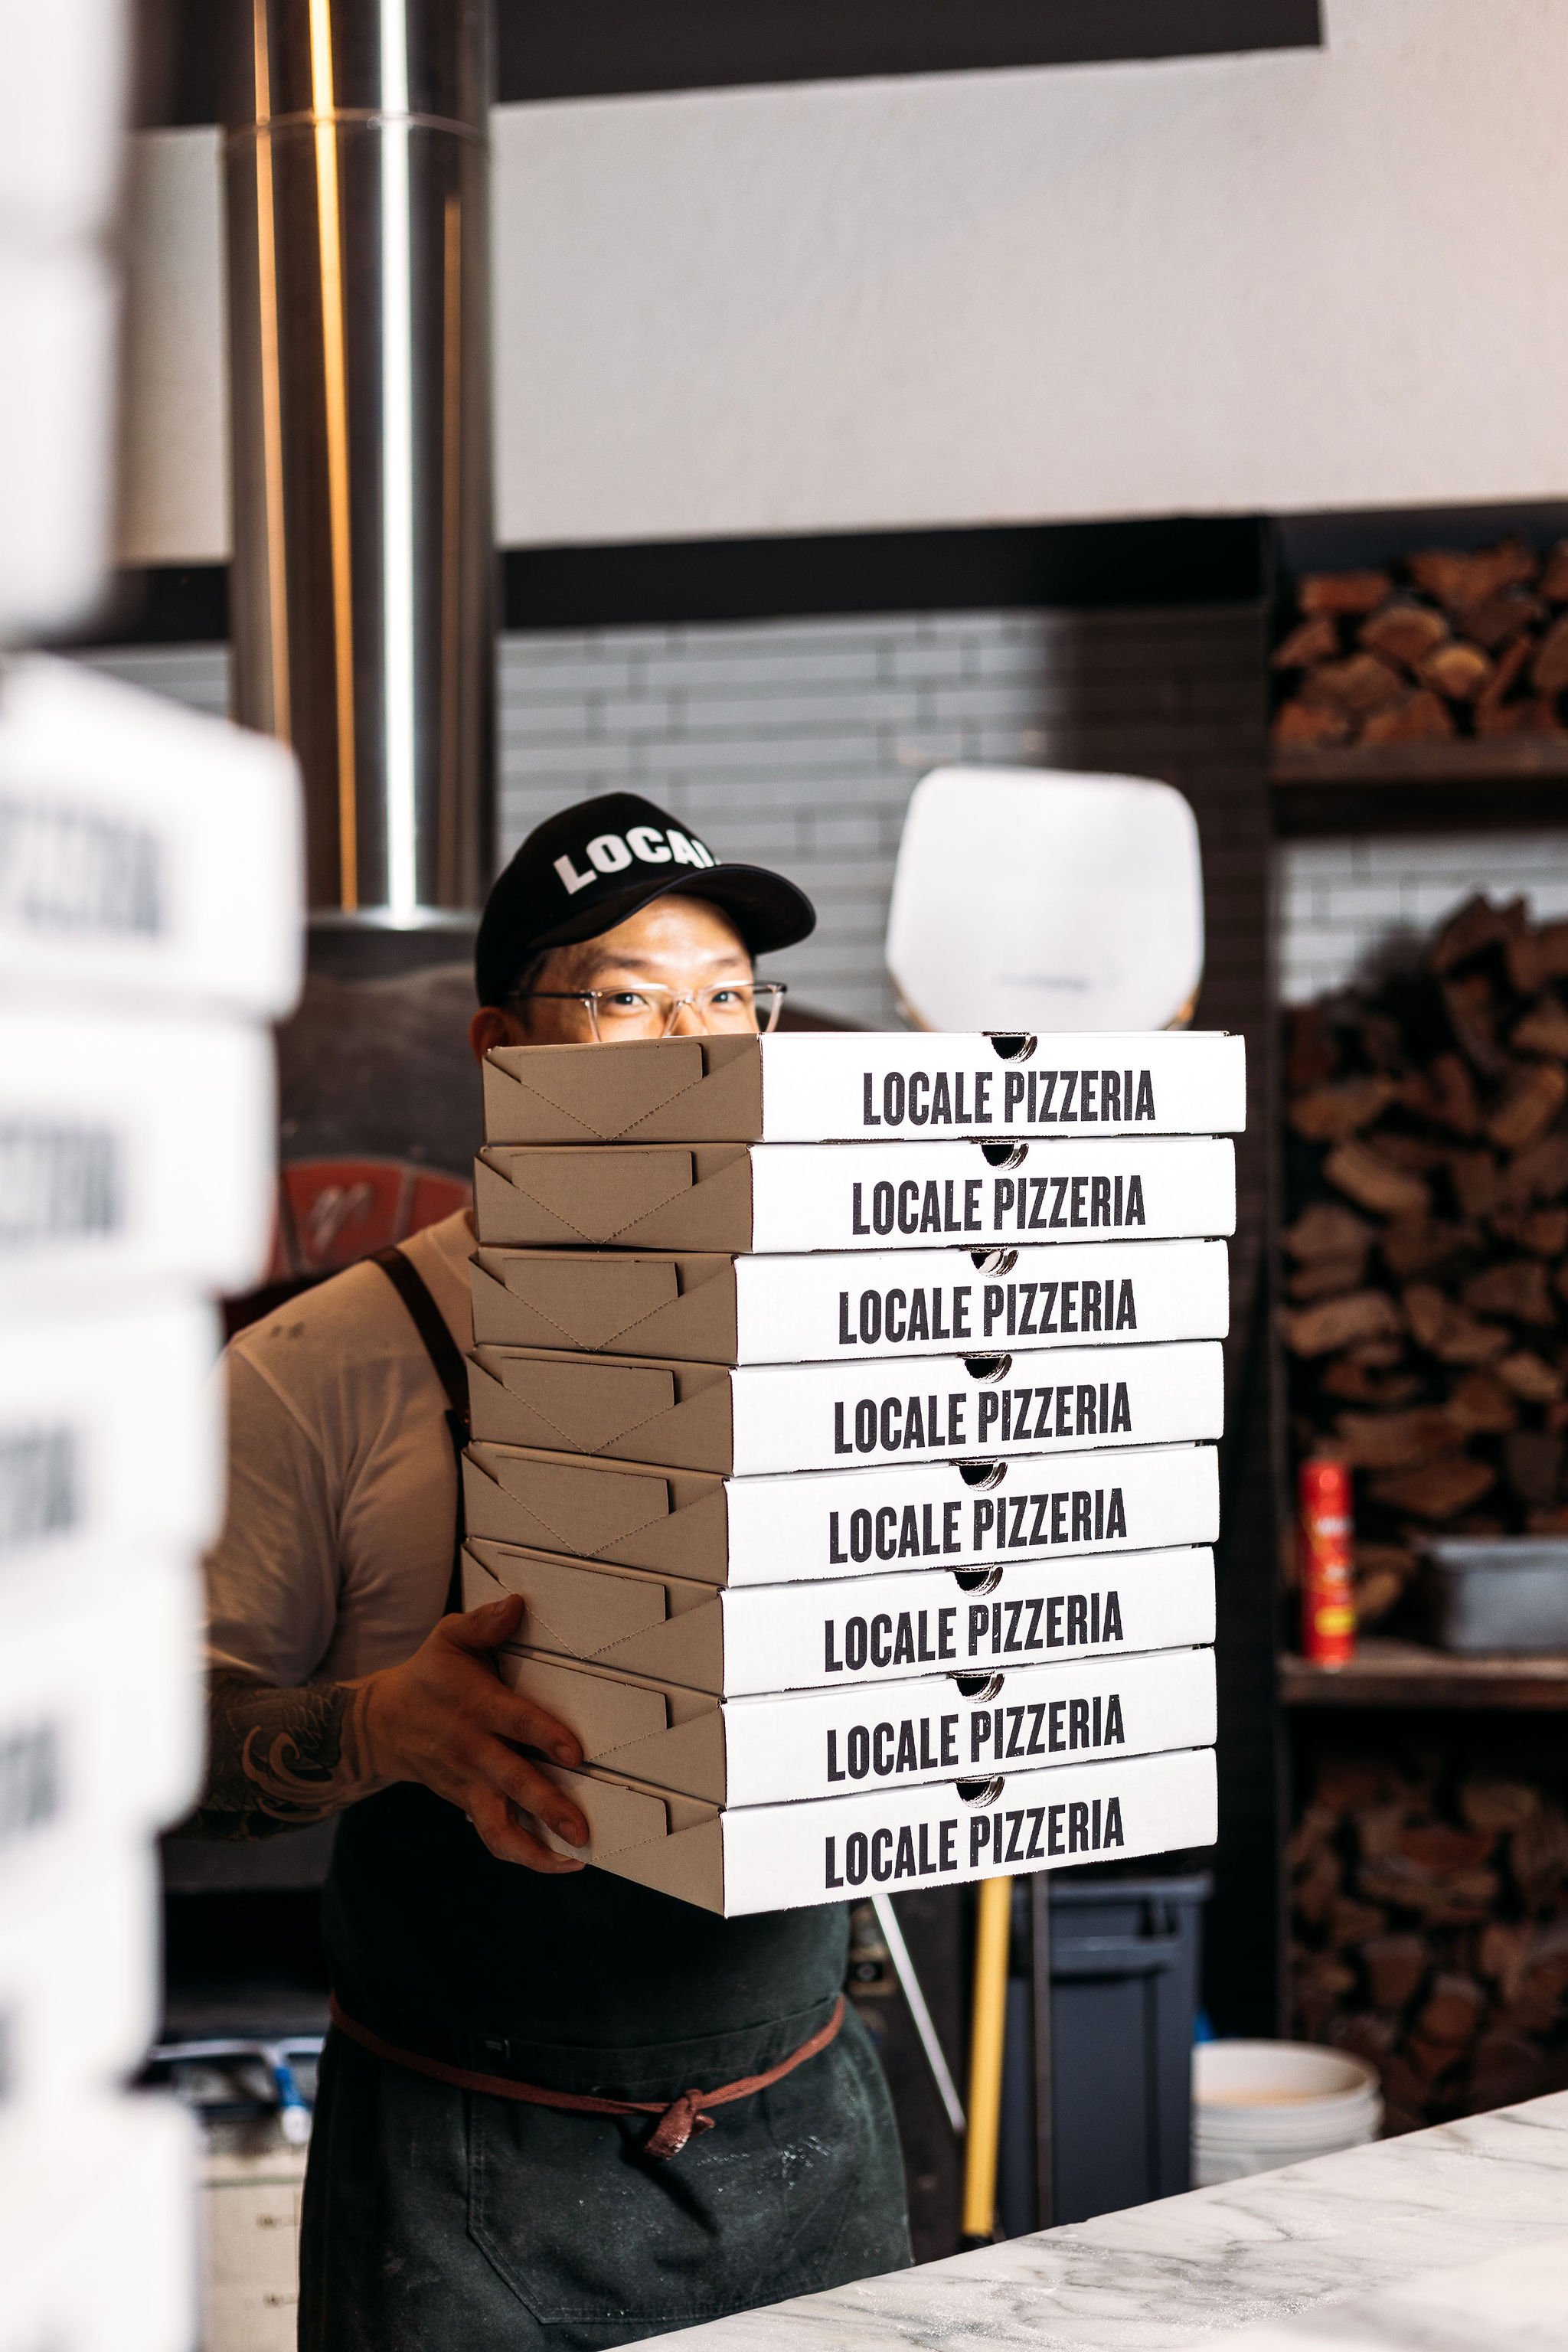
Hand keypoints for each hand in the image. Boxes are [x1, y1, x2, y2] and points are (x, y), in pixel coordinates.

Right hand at [358, 1595, 589, 1870]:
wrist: (382, 1723)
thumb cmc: (430, 1674)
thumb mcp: (449, 1637)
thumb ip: (482, 1622)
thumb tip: (517, 1603)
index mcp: (475, 1706)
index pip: (514, 1722)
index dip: (544, 1736)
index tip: (576, 1752)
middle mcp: (473, 1751)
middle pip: (512, 1783)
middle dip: (547, 1806)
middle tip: (581, 1828)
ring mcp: (469, 1783)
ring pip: (498, 1826)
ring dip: (535, 1849)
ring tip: (575, 1860)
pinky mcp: (468, 1803)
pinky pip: (495, 1835)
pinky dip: (525, 1853)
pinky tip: (560, 1862)